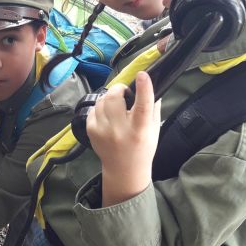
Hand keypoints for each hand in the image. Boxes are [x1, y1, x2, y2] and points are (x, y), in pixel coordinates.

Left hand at [86, 71, 160, 205]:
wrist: (123, 170)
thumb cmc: (143, 148)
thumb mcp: (154, 130)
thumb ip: (153, 108)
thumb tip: (152, 85)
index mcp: (140, 129)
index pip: (143, 106)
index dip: (143, 89)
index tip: (142, 75)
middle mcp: (120, 130)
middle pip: (114, 97)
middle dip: (119, 89)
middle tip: (124, 92)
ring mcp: (102, 131)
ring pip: (101, 101)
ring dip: (109, 98)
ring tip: (116, 106)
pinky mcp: (91, 131)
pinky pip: (94, 109)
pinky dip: (101, 108)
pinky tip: (108, 116)